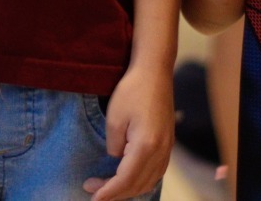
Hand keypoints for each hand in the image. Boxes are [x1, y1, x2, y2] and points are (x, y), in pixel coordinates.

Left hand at [83, 63, 173, 200]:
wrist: (154, 71)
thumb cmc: (132, 90)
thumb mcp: (114, 119)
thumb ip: (114, 147)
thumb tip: (115, 160)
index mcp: (146, 146)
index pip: (125, 180)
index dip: (108, 192)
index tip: (92, 197)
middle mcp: (161, 152)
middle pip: (138, 185)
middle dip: (114, 193)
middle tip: (92, 189)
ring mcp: (168, 149)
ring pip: (149, 182)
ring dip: (128, 189)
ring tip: (107, 187)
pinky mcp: (168, 144)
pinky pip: (156, 173)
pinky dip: (140, 181)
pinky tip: (127, 178)